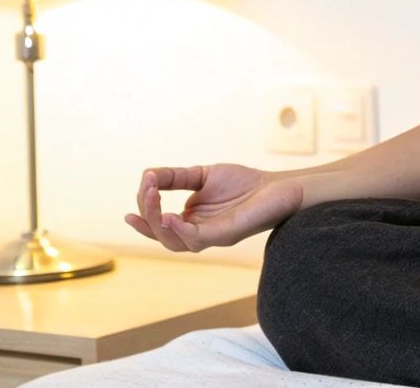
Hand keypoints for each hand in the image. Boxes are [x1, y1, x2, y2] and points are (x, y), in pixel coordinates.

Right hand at [125, 163, 305, 252]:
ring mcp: (212, 236)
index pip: (159, 224)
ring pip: (175, 243)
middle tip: (146, 191)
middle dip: (147, 215)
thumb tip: (146, 176)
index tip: (141, 186)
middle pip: (162, 236)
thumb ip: (176, 177)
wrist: (277, 186)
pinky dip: (179, 230)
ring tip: (152, 200)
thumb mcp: (202, 175)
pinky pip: (196, 240)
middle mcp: (198, 233)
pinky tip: (170, 216)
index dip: (144, 210)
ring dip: (158, 224)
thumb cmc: (243, 184)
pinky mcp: (226, 235)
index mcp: (191, 221)